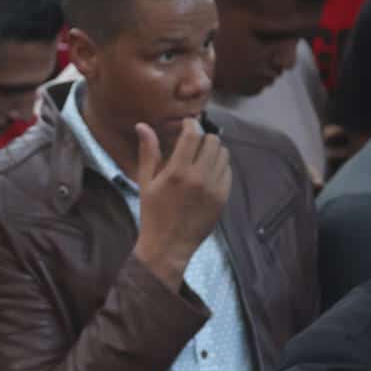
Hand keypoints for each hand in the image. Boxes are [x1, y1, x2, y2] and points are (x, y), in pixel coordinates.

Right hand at [131, 119, 230, 289]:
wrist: (168, 246)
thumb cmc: (152, 213)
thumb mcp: (146, 183)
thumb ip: (148, 152)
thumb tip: (143, 126)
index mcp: (177, 172)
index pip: (192, 135)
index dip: (191, 124)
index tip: (187, 124)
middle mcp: (199, 177)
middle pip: (213, 141)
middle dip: (203, 137)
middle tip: (193, 143)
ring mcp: (214, 188)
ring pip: (224, 154)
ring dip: (213, 151)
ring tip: (200, 158)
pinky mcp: (223, 198)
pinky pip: (228, 172)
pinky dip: (219, 167)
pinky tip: (207, 174)